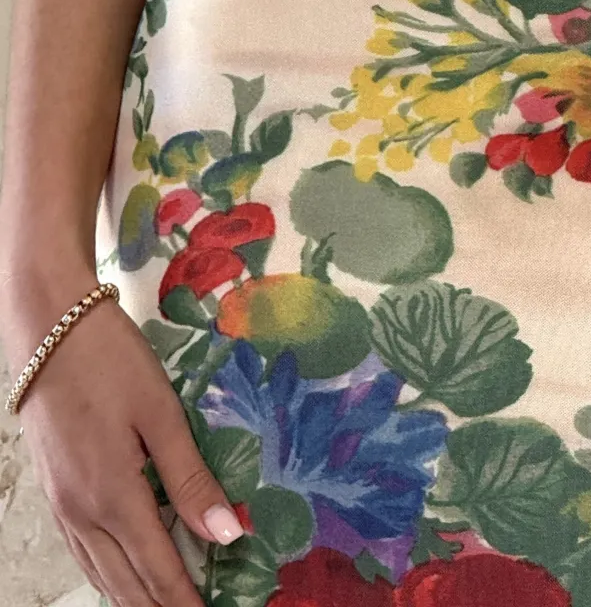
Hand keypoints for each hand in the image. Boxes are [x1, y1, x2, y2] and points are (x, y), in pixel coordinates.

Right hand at [8, 287, 241, 606]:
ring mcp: (62, 505)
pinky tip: (123, 577)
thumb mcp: (160, 411)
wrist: (47, 328)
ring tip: (168, 605)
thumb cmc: (110, 360)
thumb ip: (191, 476)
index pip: (159, 569)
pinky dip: (107, 576)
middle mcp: (83, 512)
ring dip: (135, 597)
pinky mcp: (53, 492)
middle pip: (127, 583)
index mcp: (114, 495)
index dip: (187, 600)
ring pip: (100, 574)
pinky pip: (82, 553)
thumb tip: (227, 534)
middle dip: (163, 606)